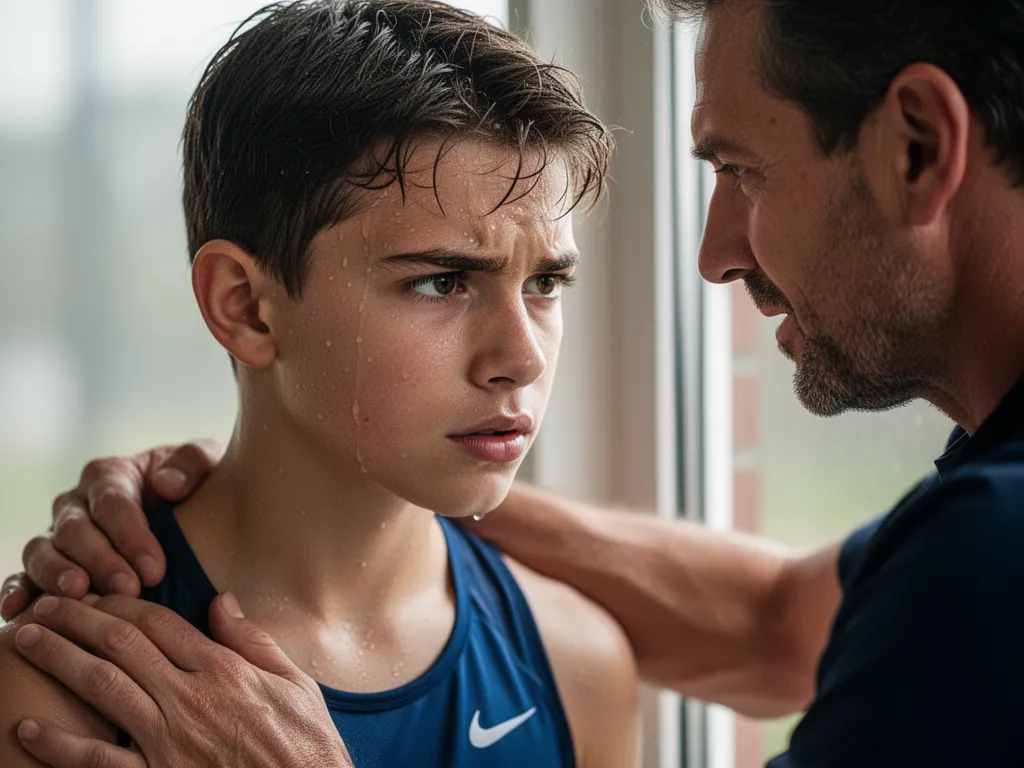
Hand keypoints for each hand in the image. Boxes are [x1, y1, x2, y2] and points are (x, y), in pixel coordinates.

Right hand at [1, 440, 224, 620]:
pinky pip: (23, 577)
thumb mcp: (210, 463)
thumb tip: (166, 485)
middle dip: (101, 560)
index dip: (131, 535)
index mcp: (111, 475)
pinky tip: (17, 613)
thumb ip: (194, 461)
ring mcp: (58, 536)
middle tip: (128, 589)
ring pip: (42, 551)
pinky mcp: (49, 567)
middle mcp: (77, 504)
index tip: (155, 568)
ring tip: (81, 596)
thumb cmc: (201, 488)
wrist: (193, 514)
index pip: (113, 502)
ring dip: (57, 575)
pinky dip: (17, 593)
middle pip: (75, 529)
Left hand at [13, 593, 352, 767]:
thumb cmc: (305, 747)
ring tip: (25, 639)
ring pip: (101, 687)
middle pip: (121, 643)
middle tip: (44, 604)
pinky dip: (60, 744)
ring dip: (58, 658)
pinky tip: (29, 727)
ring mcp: (169, 740)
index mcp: (223, 669)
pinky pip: (99, 759)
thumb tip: (222, 600)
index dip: (121, 600)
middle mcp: (190, 697)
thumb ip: (253, 640)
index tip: (96, 591)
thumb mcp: (295, 684)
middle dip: (76, 618)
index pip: (159, 621)